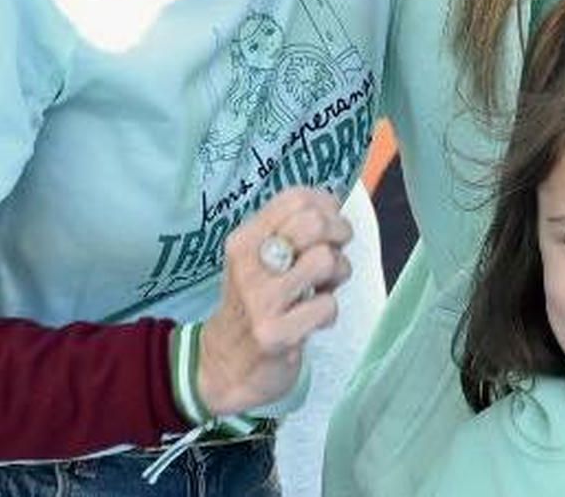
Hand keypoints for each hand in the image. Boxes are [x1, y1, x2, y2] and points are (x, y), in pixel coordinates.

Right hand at [197, 186, 351, 417]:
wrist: (225, 365)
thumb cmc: (255, 303)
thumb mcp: (261, 260)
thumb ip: (291, 230)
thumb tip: (334, 202)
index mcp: (245, 240)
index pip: (297, 198)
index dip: (327, 207)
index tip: (328, 228)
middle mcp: (248, 264)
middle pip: (314, 223)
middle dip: (339, 235)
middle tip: (333, 257)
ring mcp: (260, 300)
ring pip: (325, 260)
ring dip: (337, 275)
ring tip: (322, 289)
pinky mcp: (275, 333)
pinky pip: (327, 305)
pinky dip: (329, 312)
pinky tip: (312, 320)